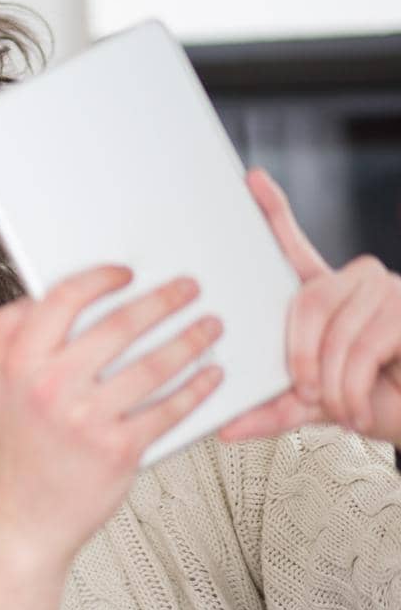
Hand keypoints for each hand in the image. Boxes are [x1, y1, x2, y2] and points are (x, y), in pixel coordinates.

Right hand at [0, 265, 224, 572]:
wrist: (28, 517)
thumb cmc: (20, 447)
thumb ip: (8, 338)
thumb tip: (41, 296)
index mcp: (18, 364)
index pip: (63, 300)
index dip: (100, 279)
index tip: (126, 274)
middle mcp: (49, 387)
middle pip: (118, 326)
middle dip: (163, 301)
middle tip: (189, 289)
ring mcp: (85, 419)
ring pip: (152, 365)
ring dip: (190, 339)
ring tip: (210, 327)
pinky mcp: (118, 449)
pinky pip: (168, 409)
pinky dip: (196, 389)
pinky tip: (211, 375)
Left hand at [217, 168, 400, 446]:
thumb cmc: (374, 402)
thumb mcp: (315, 407)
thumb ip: (272, 412)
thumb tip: (225, 429)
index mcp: (326, 297)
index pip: (294, 247)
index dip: (274, 211)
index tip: (251, 179)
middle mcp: (356, 283)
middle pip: (308, 303)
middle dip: (302, 357)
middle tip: (307, 395)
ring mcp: (387, 290)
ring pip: (337, 331)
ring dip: (334, 382)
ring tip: (343, 409)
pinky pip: (366, 346)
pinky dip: (356, 386)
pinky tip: (361, 409)